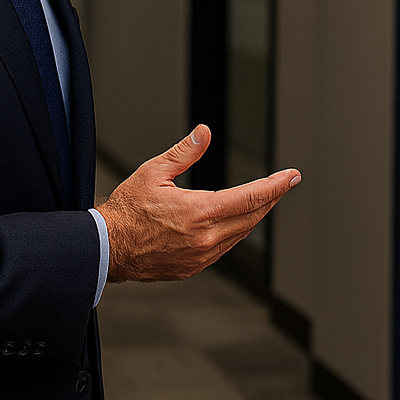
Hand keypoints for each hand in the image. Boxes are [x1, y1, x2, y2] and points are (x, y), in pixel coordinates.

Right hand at [98, 125, 300, 281]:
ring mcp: (201, 256)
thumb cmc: (126, 211)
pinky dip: (235, 232)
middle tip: (284, 183)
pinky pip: (225, 248)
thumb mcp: (154, 172)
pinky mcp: (193, 267)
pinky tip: (235, 222)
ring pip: (241, 234)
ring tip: (263, 199)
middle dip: (271, 198)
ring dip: (254, 215)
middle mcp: (206, 238)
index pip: (250, 197)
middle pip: (252, 216)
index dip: (275, 185)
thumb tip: (204, 132)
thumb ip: (184, 152)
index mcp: (200, 212)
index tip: (291, 177)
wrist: (107, 248)